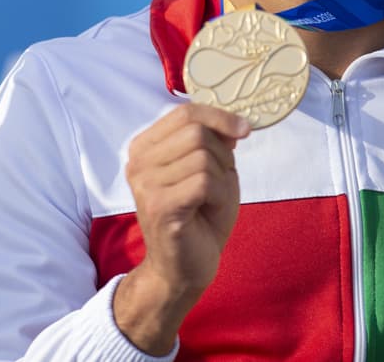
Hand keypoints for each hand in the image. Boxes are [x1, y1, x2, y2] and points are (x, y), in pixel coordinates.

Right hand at [113, 103, 249, 354]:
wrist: (185, 269)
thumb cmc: (199, 219)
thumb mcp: (210, 172)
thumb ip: (214, 144)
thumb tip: (232, 122)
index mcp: (145, 147)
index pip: (184, 113)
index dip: (219, 116)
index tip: (245, 130)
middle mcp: (138, 161)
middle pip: (195, 132)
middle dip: (222, 155)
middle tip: (221, 182)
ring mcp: (145, 183)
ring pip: (202, 157)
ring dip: (221, 180)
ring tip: (211, 201)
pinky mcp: (159, 205)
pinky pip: (203, 182)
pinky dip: (218, 195)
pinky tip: (208, 210)